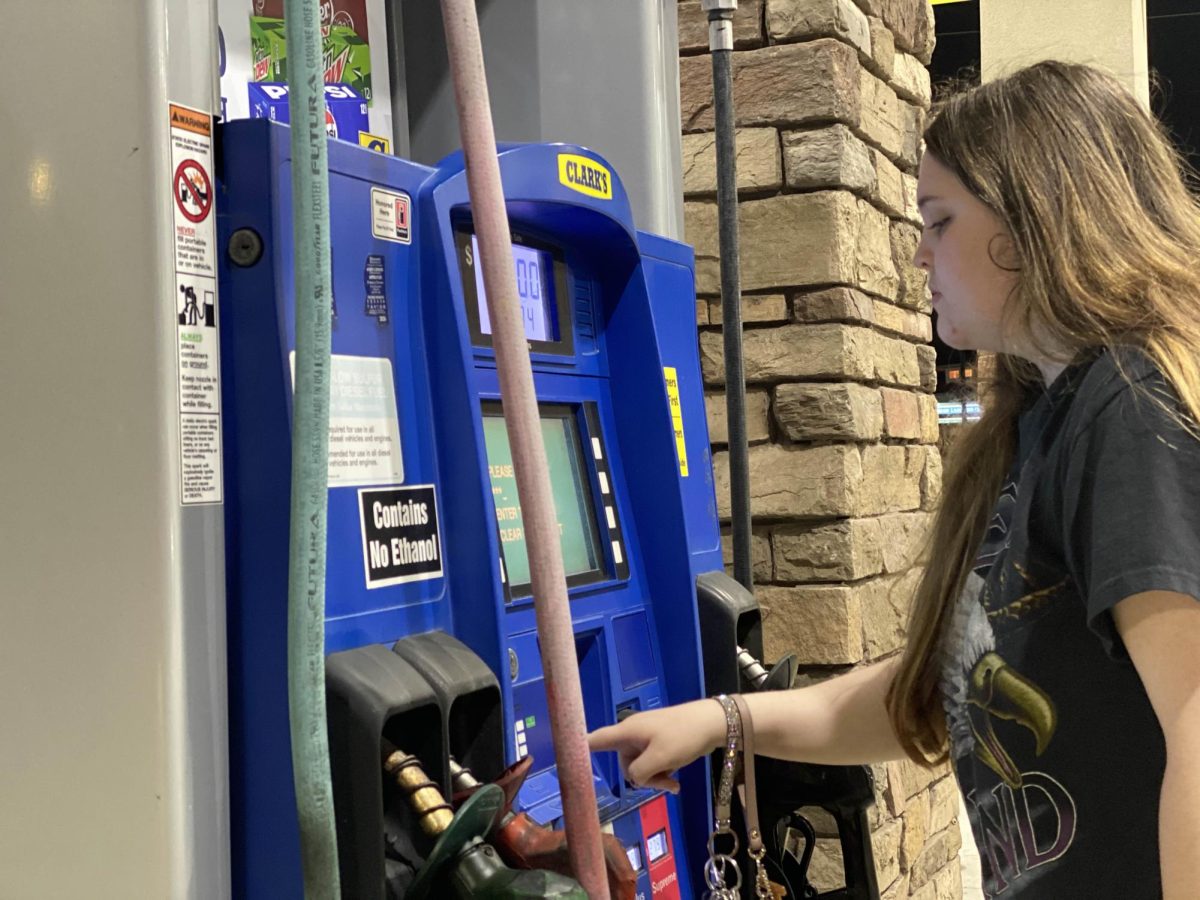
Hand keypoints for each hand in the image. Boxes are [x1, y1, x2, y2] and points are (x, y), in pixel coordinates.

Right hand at [587, 700, 725, 793]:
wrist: (712, 723)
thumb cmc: (683, 736)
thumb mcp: (660, 759)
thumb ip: (639, 772)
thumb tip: (634, 778)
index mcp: (627, 732)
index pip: (595, 739)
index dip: (577, 747)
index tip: (560, 756)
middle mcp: (632, 734)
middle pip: (624, 763)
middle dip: (641, 777)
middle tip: (663, 780)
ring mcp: (646, 739)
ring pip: (640, 767)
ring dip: (655, 778)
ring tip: (674, 781)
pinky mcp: (659, 743)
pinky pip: (653, 764)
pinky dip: (662, 773)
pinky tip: (676, 782)